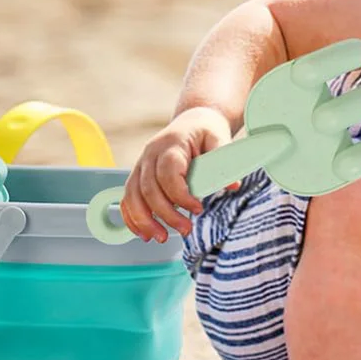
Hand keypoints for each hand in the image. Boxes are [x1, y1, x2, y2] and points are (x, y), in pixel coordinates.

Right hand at [120, 107, 233, 241]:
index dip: (180, 195)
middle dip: (165, 214)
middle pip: (148, 188)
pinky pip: (128, 199)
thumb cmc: (205, 131)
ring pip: (132, 196)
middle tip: (186, 230)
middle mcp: (150, 154)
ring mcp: (140, 165)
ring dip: (144, 220)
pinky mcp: (137, 176)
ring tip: (161, 238)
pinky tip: (144, 234)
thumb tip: (233, 185)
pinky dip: (132, 218)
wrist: (192, 122)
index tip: (198, 209)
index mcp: (170, 145)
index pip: (168, 173)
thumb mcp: (219, 138)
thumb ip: (223, 159)